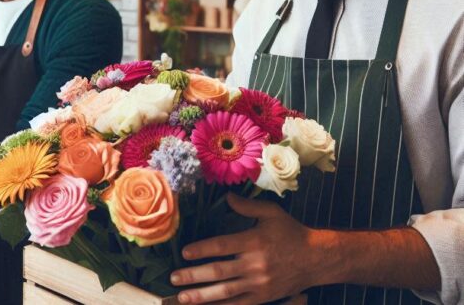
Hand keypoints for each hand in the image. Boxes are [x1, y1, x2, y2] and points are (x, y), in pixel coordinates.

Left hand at [171, 193, 321, 303]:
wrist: (317, 259)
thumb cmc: (291, 232)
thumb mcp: (272, 213)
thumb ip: (247, 206)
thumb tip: (225, 196)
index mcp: (254, 241)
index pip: (222, 246)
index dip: (202, 250)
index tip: (185, 253)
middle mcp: (255, 264)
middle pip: (219, 272)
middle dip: (193, 276)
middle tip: (174, 277)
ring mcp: (259, 283)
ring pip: (226, 292)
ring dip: (202, 296)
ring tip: (182, 297)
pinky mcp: (264, 297)